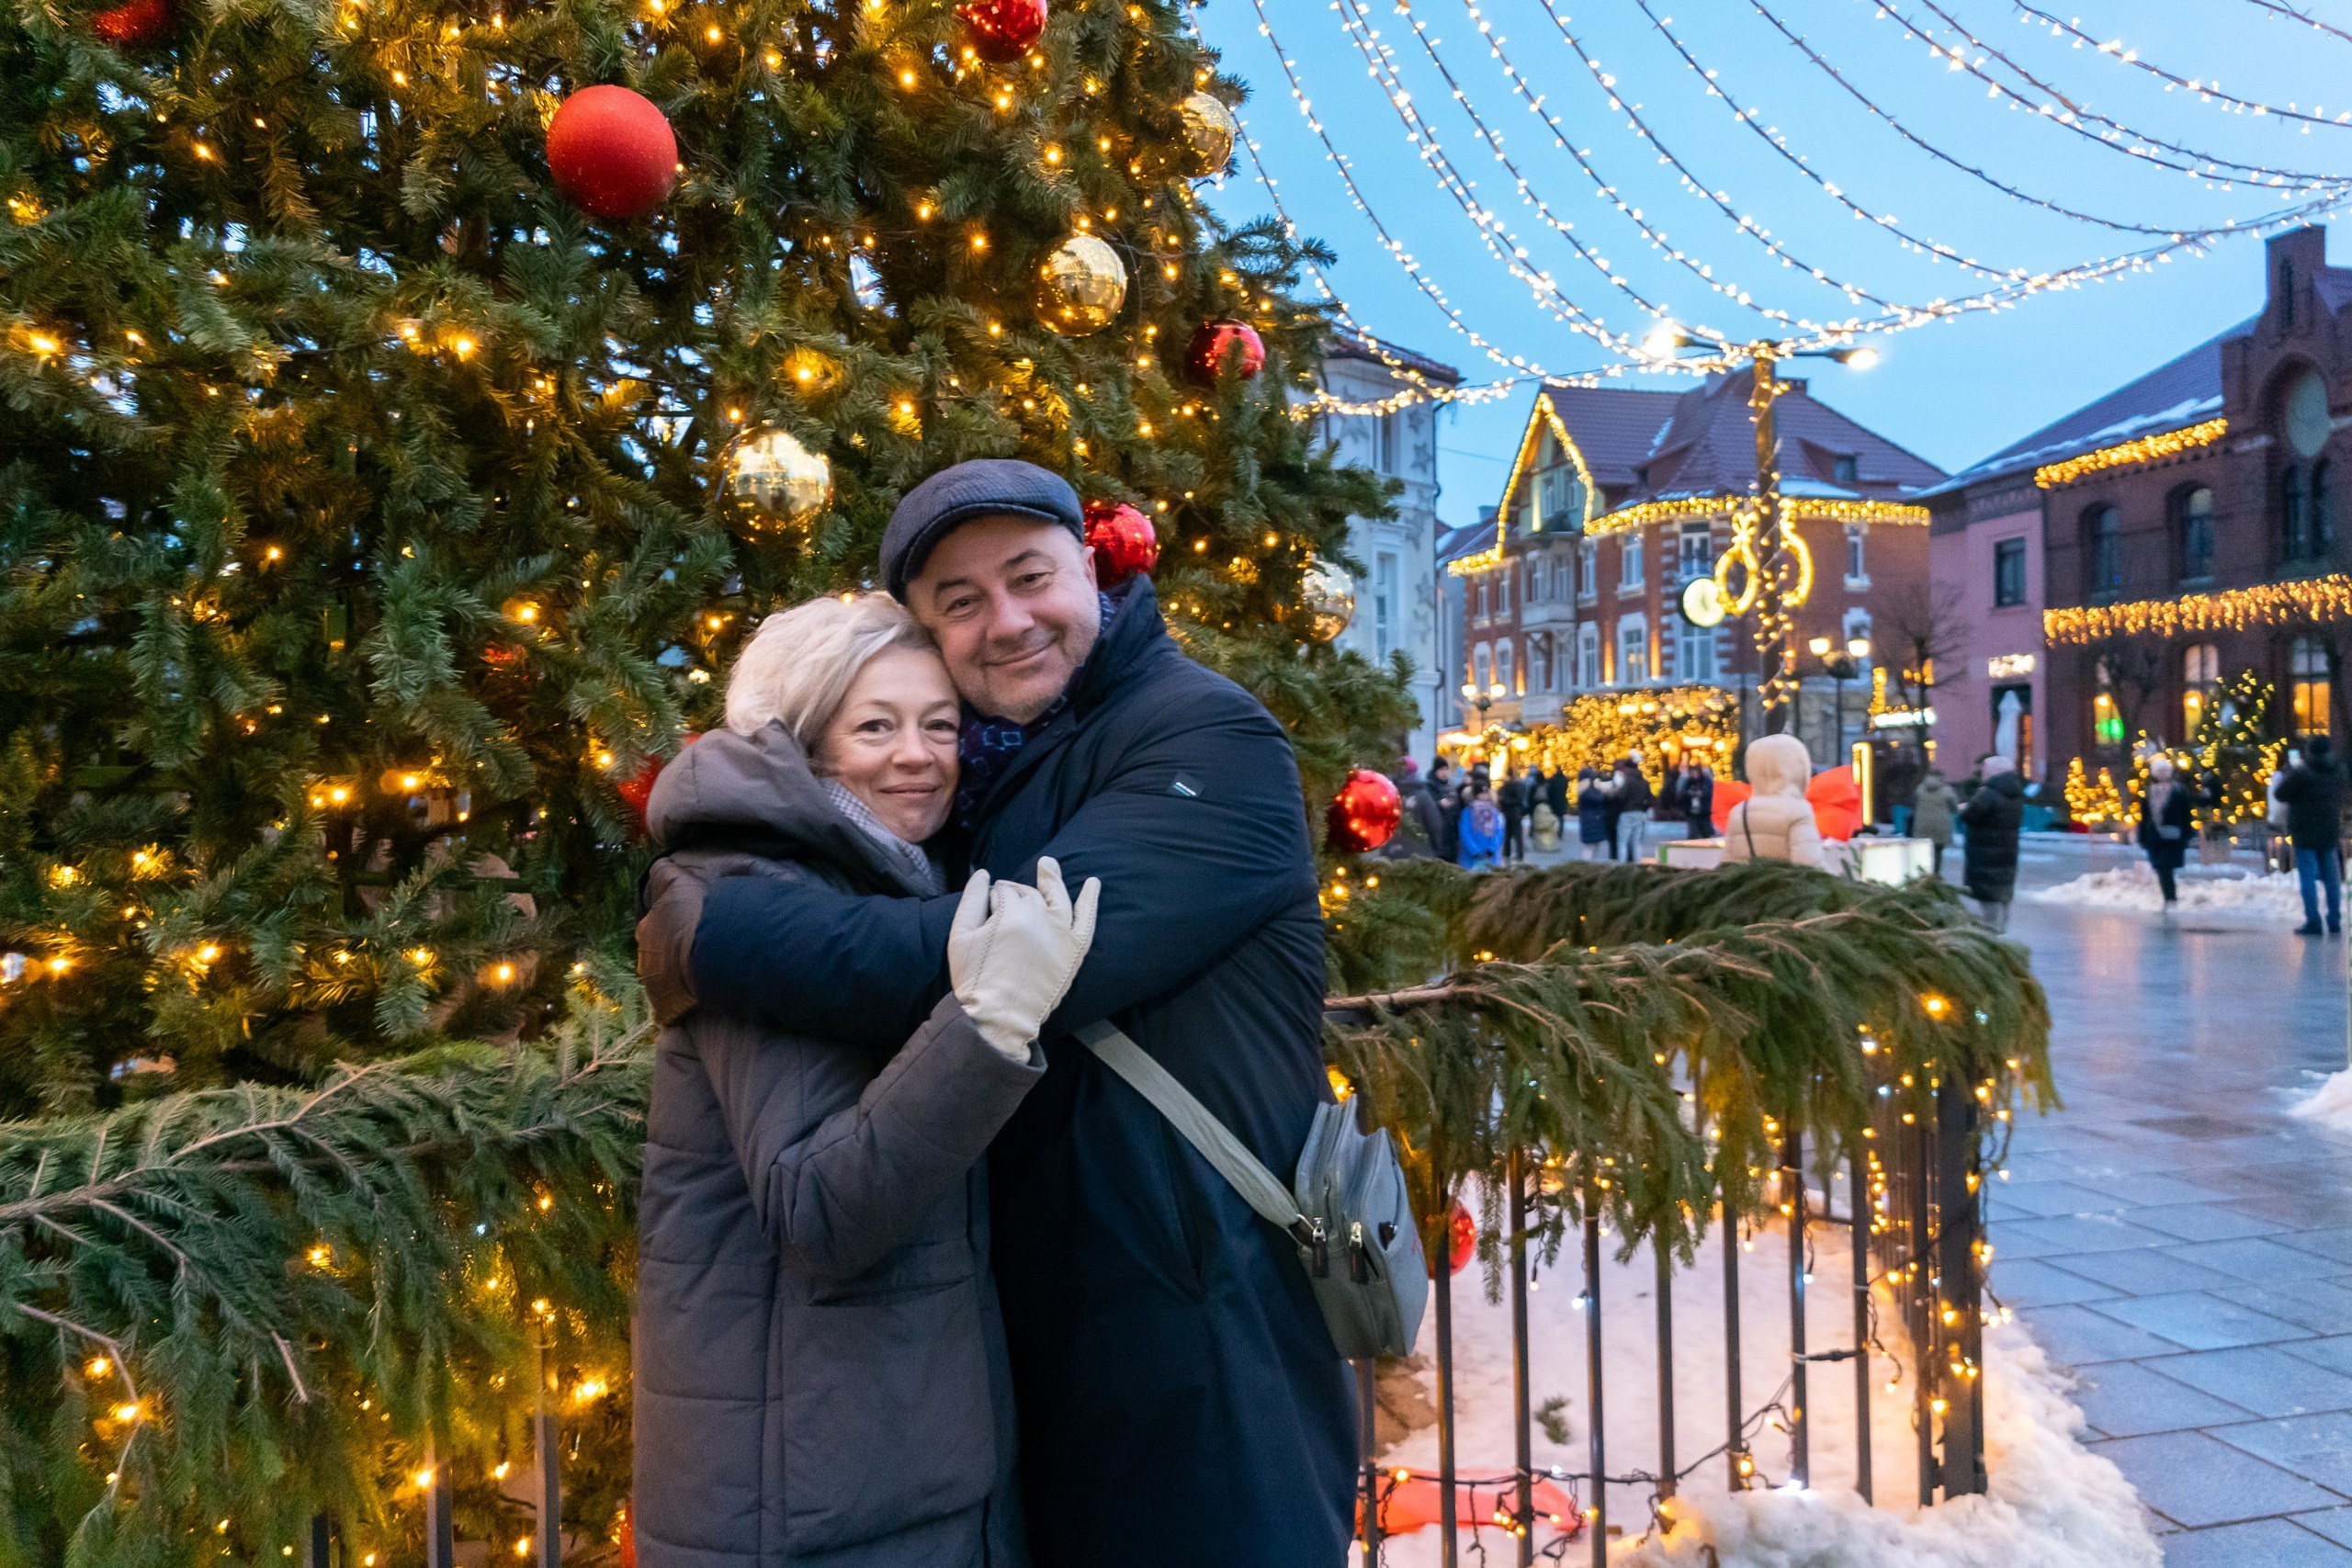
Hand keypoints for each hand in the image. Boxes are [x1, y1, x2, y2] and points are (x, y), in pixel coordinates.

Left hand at [636, 862, 706, 1025]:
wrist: (708, 950)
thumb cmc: (695, 915)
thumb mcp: (678, 883)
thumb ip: (664, 872)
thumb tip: (659, 863)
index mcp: (646, 929)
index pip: (654, 928)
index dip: (671, 929)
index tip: (687, 930)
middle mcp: (643, 957)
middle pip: (656, 957)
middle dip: (670, 956)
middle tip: (695, 955)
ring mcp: (653, 985)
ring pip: (663, 982)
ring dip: (677, 980)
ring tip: (699, 978)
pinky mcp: (665, 1008)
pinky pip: (671, 1010)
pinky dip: (681, 1007)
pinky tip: (696, 1003)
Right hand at [948, 857, 1101, 1061]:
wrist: (1001, 1018)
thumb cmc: (976, 979)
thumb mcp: (960, 937)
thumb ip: (971, 900)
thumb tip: (983, 874)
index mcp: (1010, 913)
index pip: (1001, 892)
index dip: (991, 900)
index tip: (985, 915)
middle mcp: (1040, 917)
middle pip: (1027, 894)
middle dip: (1014, 895)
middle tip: (1002, 913)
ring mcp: (1061, 933)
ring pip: (1056, 897)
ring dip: (1052, 880)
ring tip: (1048, 866)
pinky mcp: (1074, 950)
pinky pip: (1086, 919)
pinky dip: (1090, 901)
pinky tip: (1092, 884)